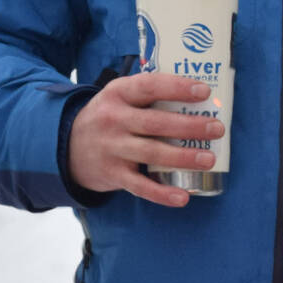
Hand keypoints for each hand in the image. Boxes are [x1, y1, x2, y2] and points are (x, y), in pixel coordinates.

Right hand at [67, 72, 223, 207]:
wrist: (66, 146)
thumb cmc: (106, 118)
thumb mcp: (118, 97)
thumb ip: (147, 92)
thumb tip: (196, 91)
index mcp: (118, 94)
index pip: (149, 86)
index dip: (176, 88)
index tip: (203, 91)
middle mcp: (113, 120)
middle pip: (155, 123)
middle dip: (189, 126)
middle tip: (217, 128)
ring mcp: (112, 148)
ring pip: (152, 153)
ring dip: (183, 157)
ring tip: (209, 159)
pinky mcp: (112, 174)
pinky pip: (140, 186)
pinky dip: (162, 193)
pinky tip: (183, 197)